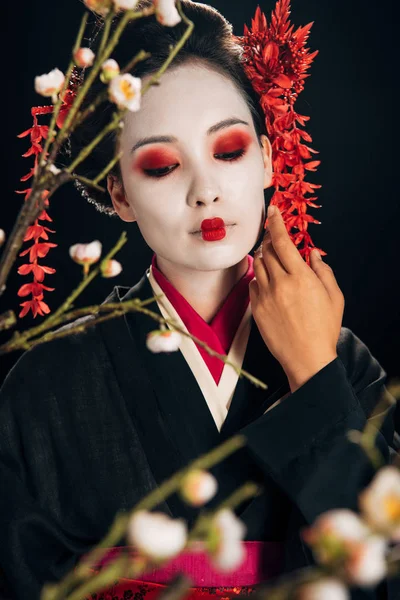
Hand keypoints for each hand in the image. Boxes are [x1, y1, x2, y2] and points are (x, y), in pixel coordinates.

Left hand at [250, 206, 344, 392]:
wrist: (306, 357)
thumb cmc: (324, 328)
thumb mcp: (334, 296)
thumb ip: (322, 270)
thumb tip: (311, 252)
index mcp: (300, 277)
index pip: (282, 242)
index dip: (276, 223)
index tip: (272, 211)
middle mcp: (279, 284)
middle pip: (267, 250)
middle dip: (270, 240)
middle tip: (275, 238)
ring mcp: (265, 297)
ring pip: (257, 265)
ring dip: (263, 257)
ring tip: (273, 260)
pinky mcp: (256, 309)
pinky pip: (253, 284)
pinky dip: (259, 278)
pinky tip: (268, 282)